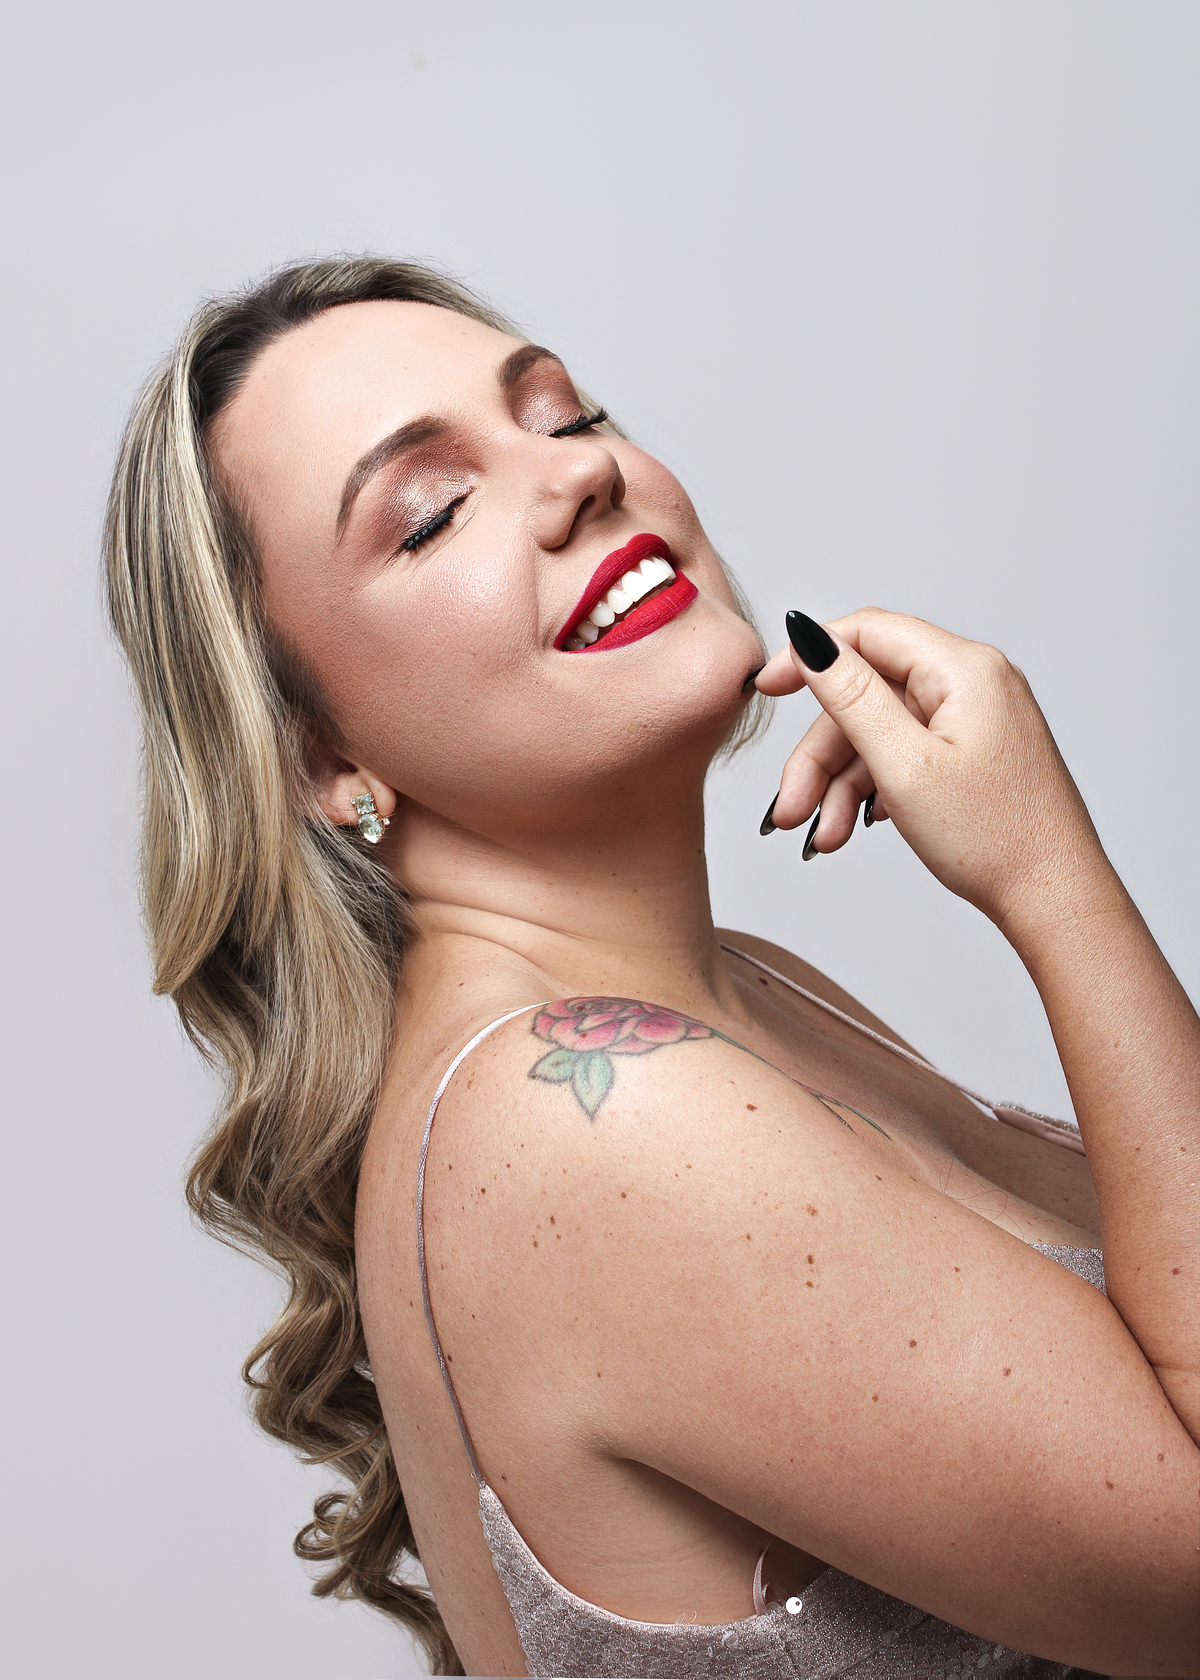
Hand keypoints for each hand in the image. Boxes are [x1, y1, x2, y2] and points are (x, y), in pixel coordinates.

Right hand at [755, 607, 1109, 932]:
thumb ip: (852, 696)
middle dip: (819, 755)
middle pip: (865, 695)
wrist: (1054, 898)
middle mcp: (972, 683)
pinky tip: (855, 827)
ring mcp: (973, 719)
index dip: (808, 655)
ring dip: (839, 785)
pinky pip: (902, 754)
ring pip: (878, 733)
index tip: (766, 688)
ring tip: (823, 838)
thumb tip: (810, 638)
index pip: (867, 631)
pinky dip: (870, 789)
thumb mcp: (904, 765)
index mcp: (964, 669)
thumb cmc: (996, 839)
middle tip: (789, 808)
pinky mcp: (971, 753)